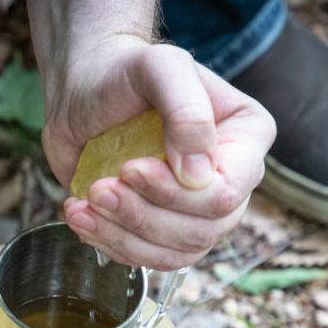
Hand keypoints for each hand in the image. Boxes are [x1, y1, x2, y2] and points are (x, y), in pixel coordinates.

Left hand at [42, 36, 275, 269]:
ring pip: (174, 253)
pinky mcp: (158, 226)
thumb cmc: (126, 71)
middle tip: (100, 189)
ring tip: (85, 205)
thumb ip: (187, 113)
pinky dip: (109, 244)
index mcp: (245, 140)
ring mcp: (194, 209)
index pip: (225, 194)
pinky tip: (81, 217)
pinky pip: (146, 258)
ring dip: (123, 236)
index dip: (175, 194)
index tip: (129, 168)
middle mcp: (229, 180)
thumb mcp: (160, 69)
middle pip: (202, 231)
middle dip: (143, 216)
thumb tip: (199, 178)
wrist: (85, 91)